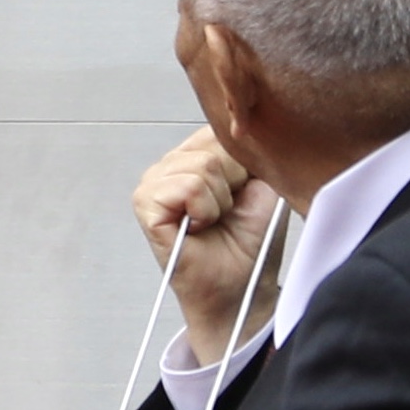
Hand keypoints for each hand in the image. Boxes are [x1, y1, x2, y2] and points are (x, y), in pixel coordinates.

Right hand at [131, 130, 280, 362]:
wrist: (241, 287)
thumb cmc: (251, 243)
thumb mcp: (263, 184)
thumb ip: (250, 150)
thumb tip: (242, 122)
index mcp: (196, 154)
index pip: (219, 128)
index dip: (243, 163)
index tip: (244, 193)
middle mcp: (171, 164)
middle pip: (213, 146)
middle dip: (233, 183)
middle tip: (228, 213)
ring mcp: (153, 182)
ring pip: (202, 166)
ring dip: (219, 201)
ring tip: (213, 221)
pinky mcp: (145, 203)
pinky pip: (188, 186)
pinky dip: (204, 210)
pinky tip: (199, 227)